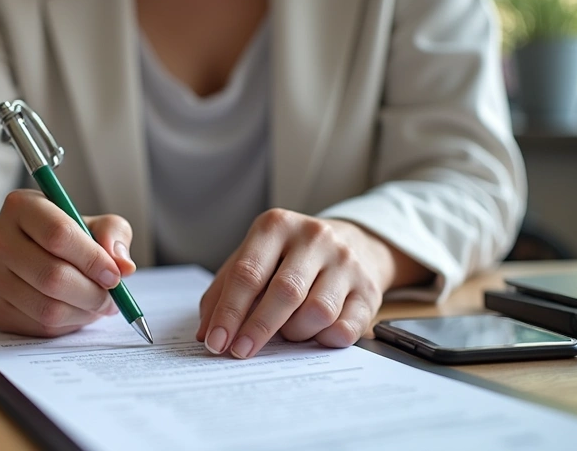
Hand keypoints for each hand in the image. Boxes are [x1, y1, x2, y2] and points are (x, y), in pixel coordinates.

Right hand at [0, 189, 135, 336]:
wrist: (26, 252)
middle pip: (52, 276)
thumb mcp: (92, 222)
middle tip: (112, 297)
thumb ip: (113, 234)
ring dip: (83, 312)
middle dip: (92, 293)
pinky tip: (77, 310)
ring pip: (47, 308)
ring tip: (98, 304)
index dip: (92, 259)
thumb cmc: (65, 235)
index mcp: (21, 206)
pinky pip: (40, 327)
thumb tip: (124, 265)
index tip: (114, 274)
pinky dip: (69, 324)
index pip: (58, 234)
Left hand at [196, 209, 429, 358]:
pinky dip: (325, 339)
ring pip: (317, 312)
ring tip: (288, 331)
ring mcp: (346, 262)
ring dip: (296, 333)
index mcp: (277, 226)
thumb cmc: (289, 257)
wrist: (352, 243)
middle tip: (241, 351)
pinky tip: (316, 335)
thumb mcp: (253, 258)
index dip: (229, 311)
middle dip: (258, 328)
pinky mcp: (369, 289)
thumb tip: (207, 333)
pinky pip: (346, 328)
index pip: (248, 273)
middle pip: (284, 292)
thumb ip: (225, 290)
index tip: (216, 342)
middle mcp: (314, 238)